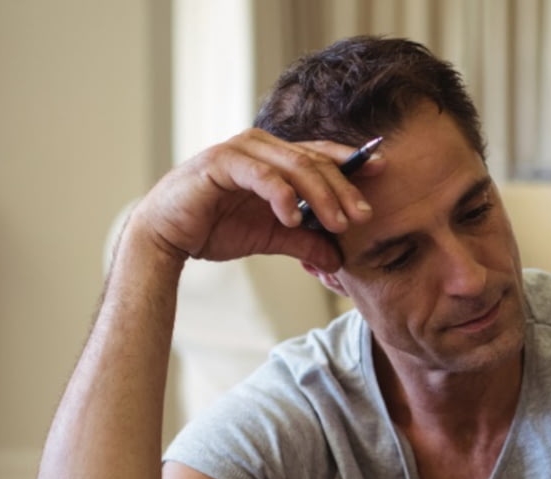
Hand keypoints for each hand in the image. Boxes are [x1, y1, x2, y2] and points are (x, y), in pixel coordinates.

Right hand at [128, 129, 384, 268]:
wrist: (166, 237)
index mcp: (275, 157)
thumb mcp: (272, 237)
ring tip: (339, 223)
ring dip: (321, 195)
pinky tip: (293, 218)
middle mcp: (260, 146)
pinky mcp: (220, 163)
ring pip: (294, 165)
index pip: (322, 154)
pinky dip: (281, 195)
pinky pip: (261, 174)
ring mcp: (240, 151)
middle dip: (344, 189)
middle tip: (364, 216)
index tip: (385, 170)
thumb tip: (338, 260)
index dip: (353, 161)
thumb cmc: (215, 229)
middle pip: (315, 160)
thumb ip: (305, 242)